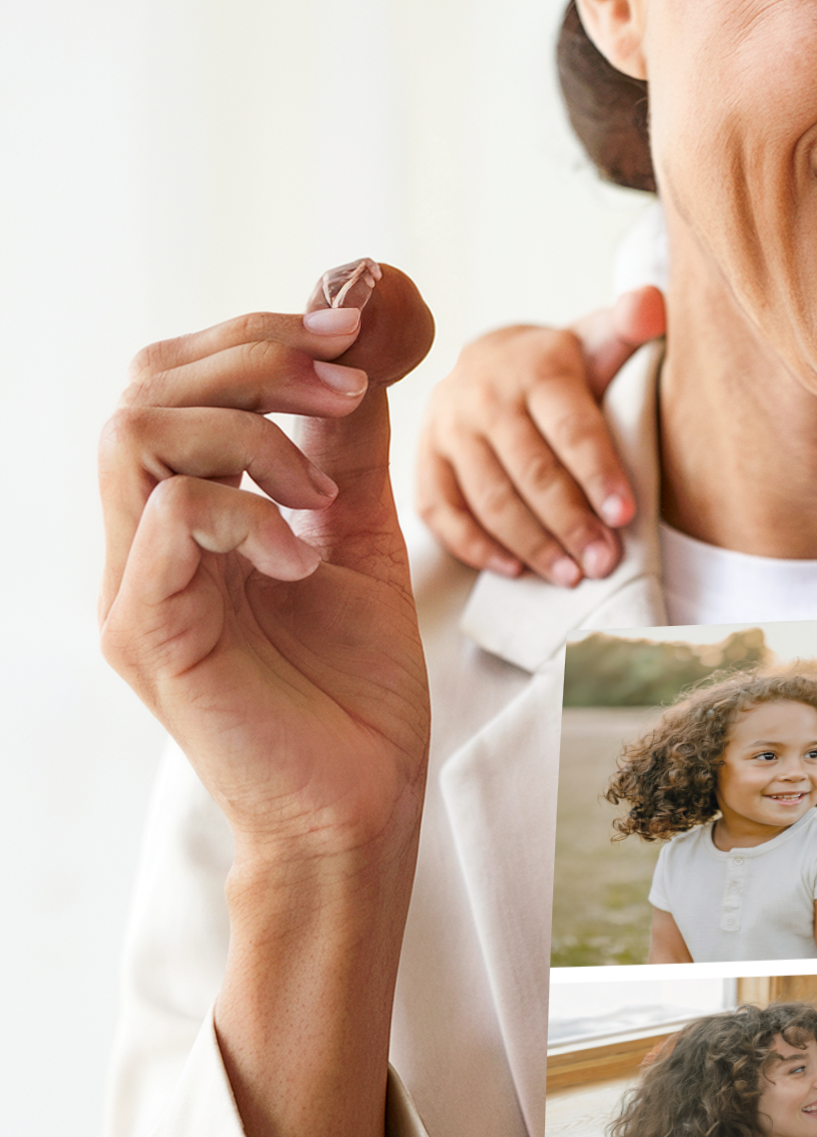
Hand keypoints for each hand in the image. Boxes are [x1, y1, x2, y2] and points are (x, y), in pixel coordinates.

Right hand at [100, 265, 435, 865]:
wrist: (360, 801)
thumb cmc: (356, 684)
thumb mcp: (362, 536)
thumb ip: (346, 449)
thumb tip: (361, 347)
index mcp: (184, 514)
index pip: (172, 379)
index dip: (255, 336)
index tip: (351, 334)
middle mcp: (141, 542)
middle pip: (145, 387)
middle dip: (256, 359)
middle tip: (346, 388)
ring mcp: (134, 587)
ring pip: (137, 434)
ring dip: (252, 433)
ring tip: (324, 494)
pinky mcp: (148, 633)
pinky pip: (168, 516)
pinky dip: (249, 511)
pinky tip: (307, 552)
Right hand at [415, 283, 662, 585]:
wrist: (497, 361)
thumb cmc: (565, 366)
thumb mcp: (600, 338)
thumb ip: (632, 323)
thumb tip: (652, 303)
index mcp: (535, 368)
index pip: (570, 427)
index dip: (598, 473)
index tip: (625, 516)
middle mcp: (484, 396)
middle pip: (530, 471)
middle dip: (570, 522)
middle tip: (604, 562)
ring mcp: (448, 429)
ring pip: (489, 498)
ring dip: (531, 544)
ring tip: (572, 575)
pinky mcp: (425, 459)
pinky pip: (441, 511)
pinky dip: (476, 547)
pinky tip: (515, 572)